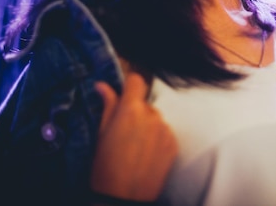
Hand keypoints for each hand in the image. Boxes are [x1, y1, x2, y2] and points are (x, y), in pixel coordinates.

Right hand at [90, 72, 177, 201]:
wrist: (123, 199)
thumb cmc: (105, 168)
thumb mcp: (101, 134)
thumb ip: (107, 105)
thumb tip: (102, 85)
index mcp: (131, 110)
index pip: (136, 81)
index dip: (129, 85)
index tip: (124, 94)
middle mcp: (152, 116)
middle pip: (145, 103)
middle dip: (135, 112)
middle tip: (123, 132)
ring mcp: (165, 130)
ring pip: (155, 118)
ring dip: (147, 126)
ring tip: (134, 147)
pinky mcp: (174, 144)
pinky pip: (165, 133)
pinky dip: (157, 139)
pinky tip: (145, 154)